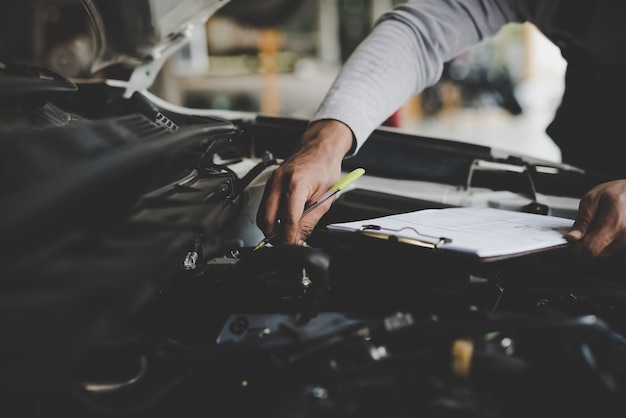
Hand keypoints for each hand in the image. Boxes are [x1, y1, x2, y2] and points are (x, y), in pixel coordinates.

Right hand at [256, 119, 354, 245]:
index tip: (291, 247)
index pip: (287, 219)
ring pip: (262, 214)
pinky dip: (271, 217)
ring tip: (286, 234)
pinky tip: (282, 221)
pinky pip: (265, 206)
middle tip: (287, 244)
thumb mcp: (325, 198)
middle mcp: (279, 181)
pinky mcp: (269, 183)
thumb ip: (310, 221)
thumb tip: (298, 239)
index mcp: (296, 183)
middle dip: (275, 236)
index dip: (288, 238)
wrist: (319, 147)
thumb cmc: (325, 167)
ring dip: (271, 228)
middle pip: (267, 219)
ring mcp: (272, 181)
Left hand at [565, 179, 625, 256]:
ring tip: (602, 227)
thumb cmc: (619, 192)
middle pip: (595, 255)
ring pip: (604, 256)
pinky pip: (614, 254)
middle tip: (587, 229)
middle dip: (585, 244)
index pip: (589, 250)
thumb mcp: (593, 199)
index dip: (574, 250)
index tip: (569, 246)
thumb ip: (582, 220)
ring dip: (597, 245)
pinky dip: (607, 246)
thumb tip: (571, 238)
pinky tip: (609, 233)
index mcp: (615, 225)